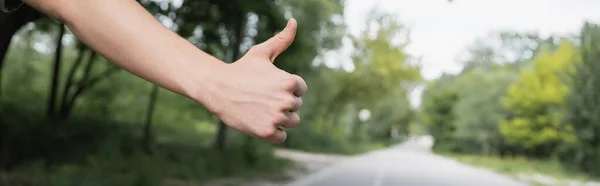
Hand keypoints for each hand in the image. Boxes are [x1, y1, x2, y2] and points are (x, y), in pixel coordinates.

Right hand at [199, 18, 306, 142]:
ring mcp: (276, 118)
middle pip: (296, 106)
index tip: (271, 86)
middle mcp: (286, 100)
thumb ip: (282, 40)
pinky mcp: (267, 132)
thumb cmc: (241, 69)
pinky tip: (261, 120)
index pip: (301, 89)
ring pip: (292, 122)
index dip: (287, 88)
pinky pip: (282, 136)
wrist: (217, 88)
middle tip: (263, 97)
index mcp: (289, 82)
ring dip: (280, 117)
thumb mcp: (261, 52)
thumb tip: (294, 22)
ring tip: (262, 108)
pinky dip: (274, 132)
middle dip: (283, 102)